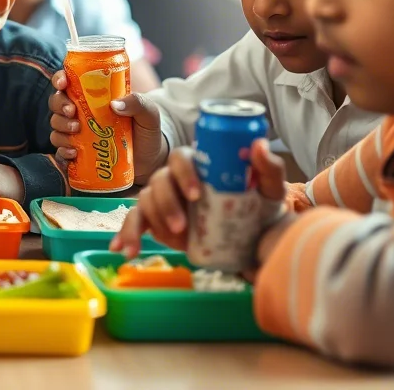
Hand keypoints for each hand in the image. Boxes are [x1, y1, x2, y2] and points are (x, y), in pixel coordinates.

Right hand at [48, 75, 167, 182]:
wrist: (150, 160)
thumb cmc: (146, 131)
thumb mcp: (148, 113)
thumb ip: (138, 102)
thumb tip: (115, 104)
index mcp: (93, 97)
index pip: (69, 82)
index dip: (60, 79)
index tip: (63, 83)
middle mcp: (80, 113)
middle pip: (56, 103)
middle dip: (59, 105)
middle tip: (72, 111)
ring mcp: (76, 134)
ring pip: (56, 126)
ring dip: (61, 127)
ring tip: (76, 131)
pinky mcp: (77, 154)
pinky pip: (60, 151)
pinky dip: (62, 151)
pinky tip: (73, 152)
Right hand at [110, 138, 287, 258]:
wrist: (254, 239)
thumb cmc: (259, 208)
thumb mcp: (269, 190)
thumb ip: (268, 168)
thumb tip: (257, 144)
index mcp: (198, 164)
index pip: (180, 159)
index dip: (183, 174)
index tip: (197, 196)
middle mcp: (174, 178)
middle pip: (159, 181)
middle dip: (167, 204)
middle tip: (183, 227)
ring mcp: (162, 199)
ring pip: (145, 201)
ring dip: (155, 220)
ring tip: (174, 241)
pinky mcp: (156, 221)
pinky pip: (135, 223)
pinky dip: (127, 235)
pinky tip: (124, 250)